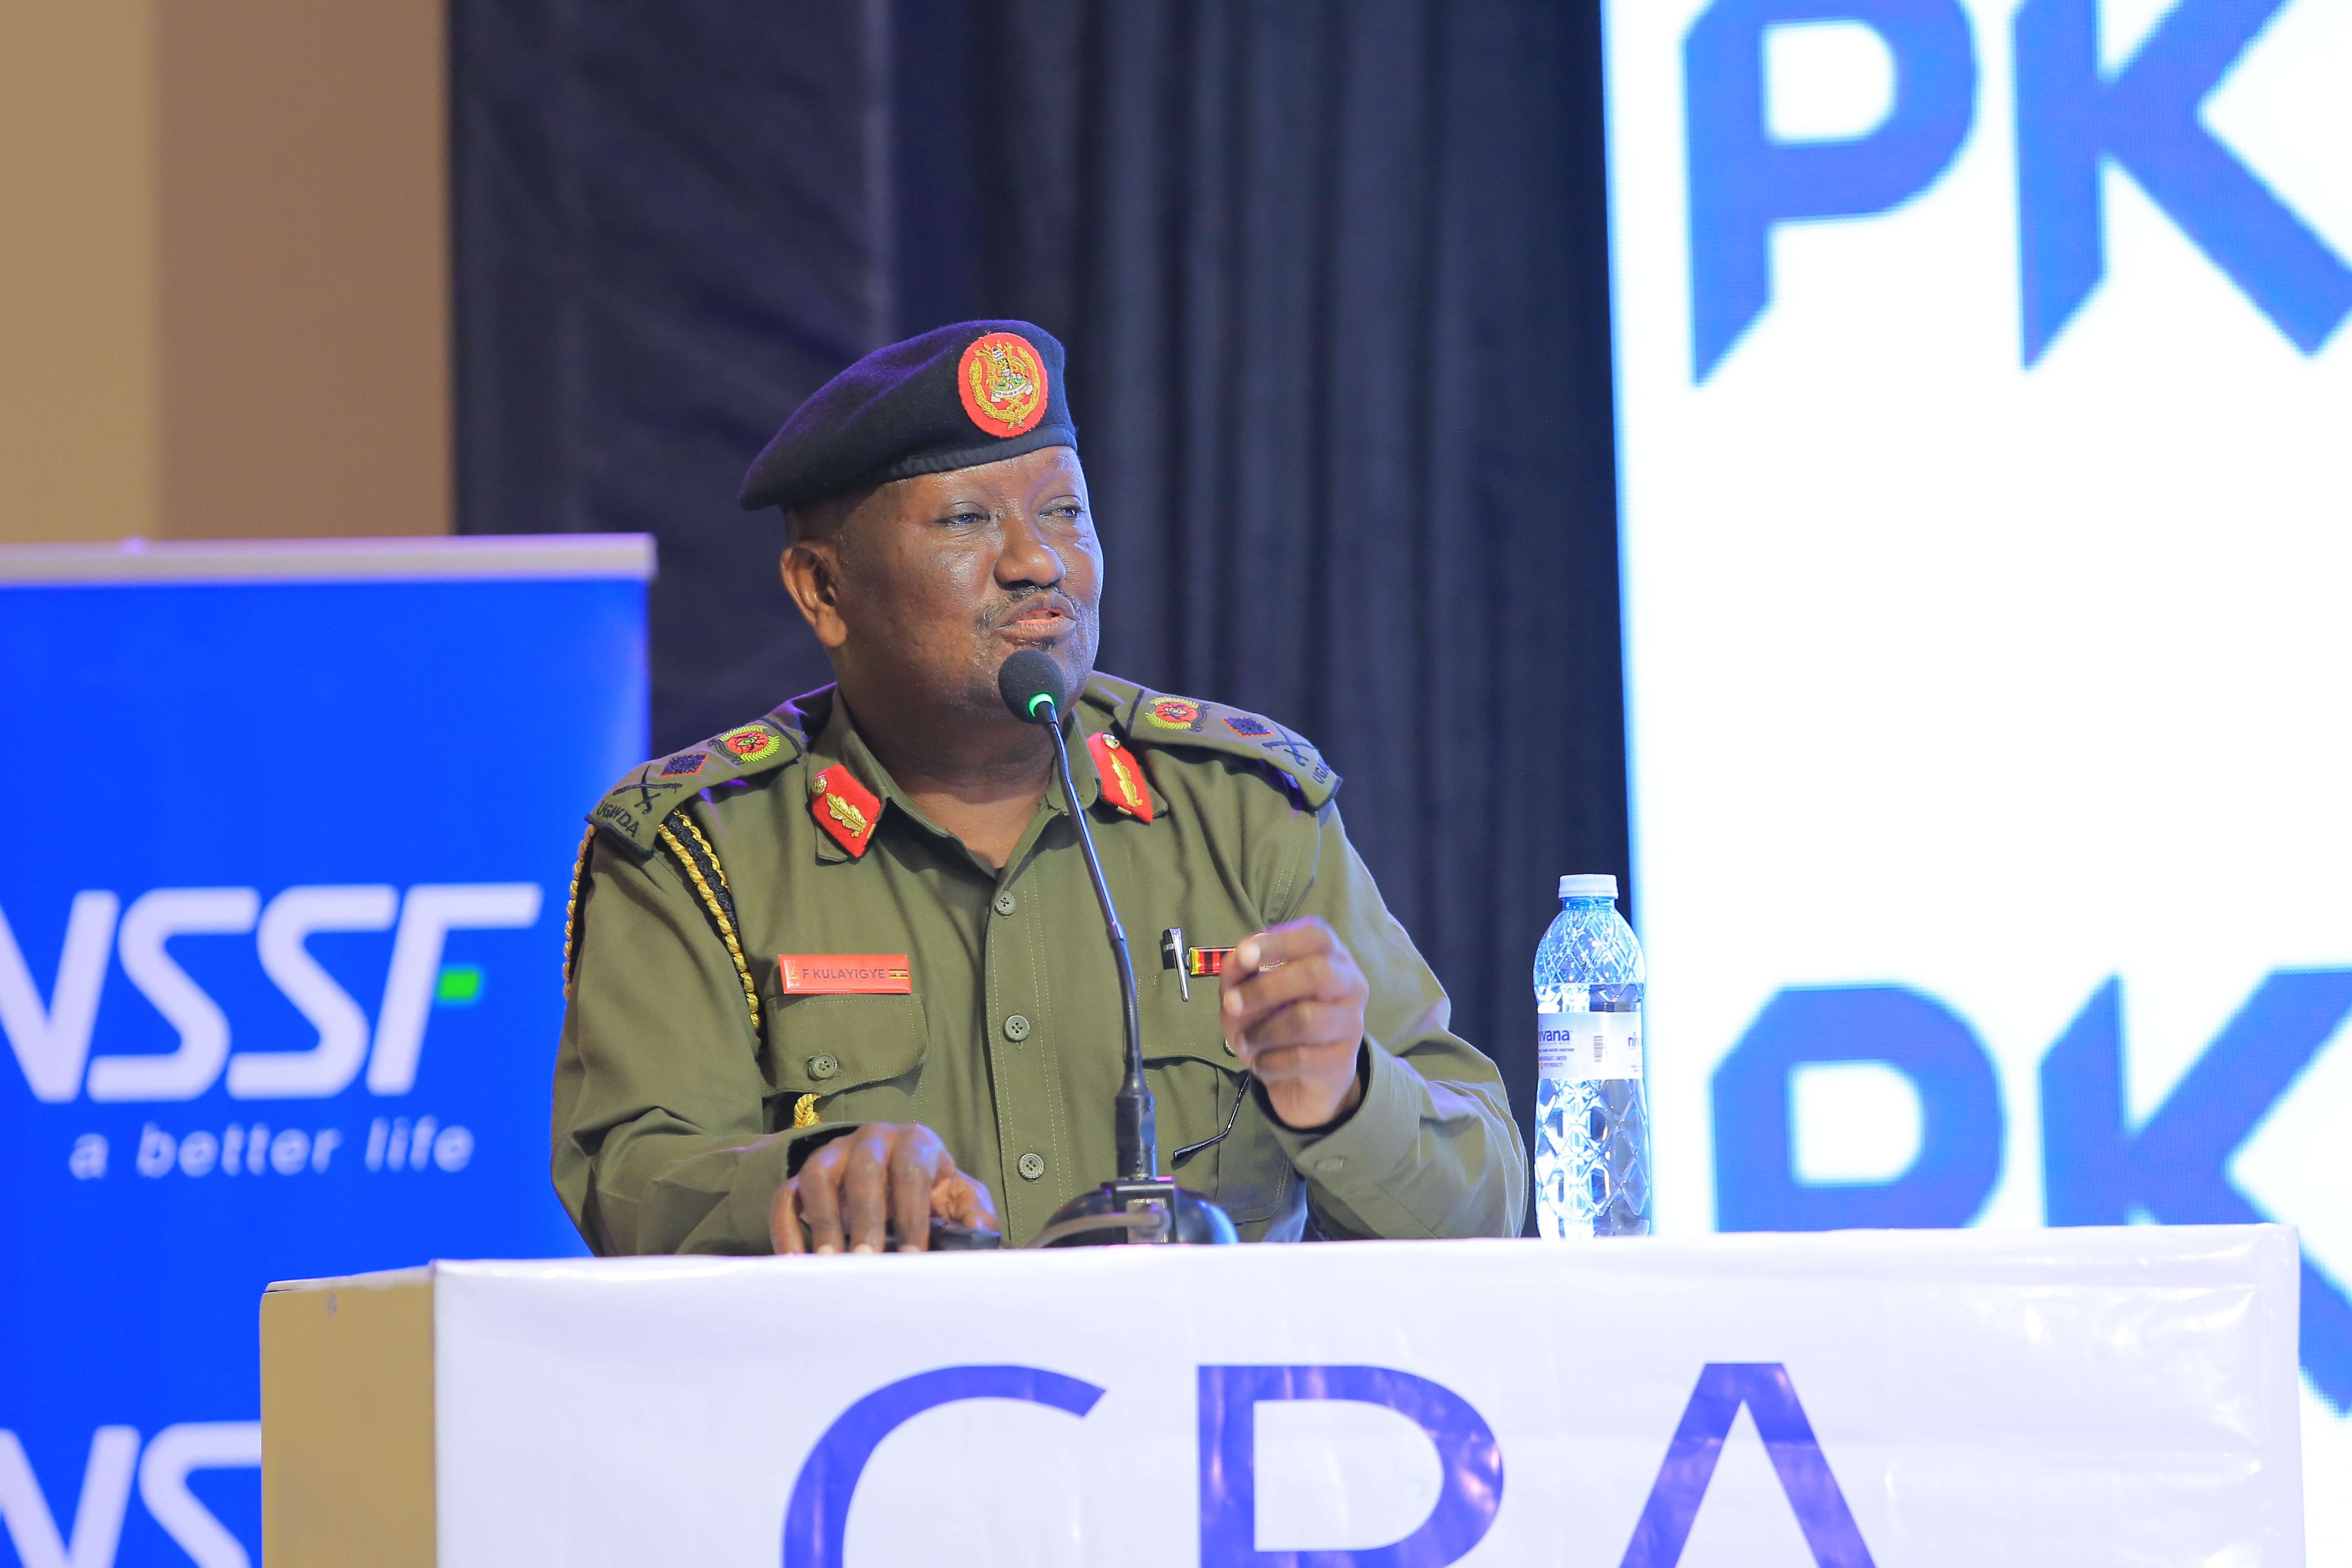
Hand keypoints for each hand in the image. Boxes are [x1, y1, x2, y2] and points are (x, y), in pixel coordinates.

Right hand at [770, 1122, 998, 1253]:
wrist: (894, 1171)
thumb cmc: (931, 1189)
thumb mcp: (959, 1196)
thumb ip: (975, 1215)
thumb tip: (981, 1239)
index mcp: (915, 1142)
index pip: (911, 1172)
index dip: (912, 1214)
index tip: (913, 1256)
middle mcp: (872, 1140)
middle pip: (864, 1172)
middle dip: (865, 1219)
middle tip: (866, 1260)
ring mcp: (833, 1153)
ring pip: (818, 1175)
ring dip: (821, 1220)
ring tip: (829, 1263)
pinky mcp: (803, 1175)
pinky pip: (785, 1194)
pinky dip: (785, 1227)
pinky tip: (795, 1260)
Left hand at [1219, 917, 1369, 1128]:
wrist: (1301, 1079)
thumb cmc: (1275, 1021)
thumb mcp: (1249, 994)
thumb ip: (1239, 972)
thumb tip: (1235, 960)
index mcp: (1330, 956)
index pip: (1317, 936)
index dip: (1280, 942)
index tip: (1243, 954)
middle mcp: (1350, 984)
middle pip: (1318, 973)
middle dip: (1266, 988)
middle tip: (1231, 1004)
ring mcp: (1351, 1023)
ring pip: (1307, 1019)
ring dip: (1263, 1031)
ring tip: (1245, 1040)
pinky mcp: (1343, 1060)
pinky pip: (1302, 1058)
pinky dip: (1270, 1062)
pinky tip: (1261, 1063)